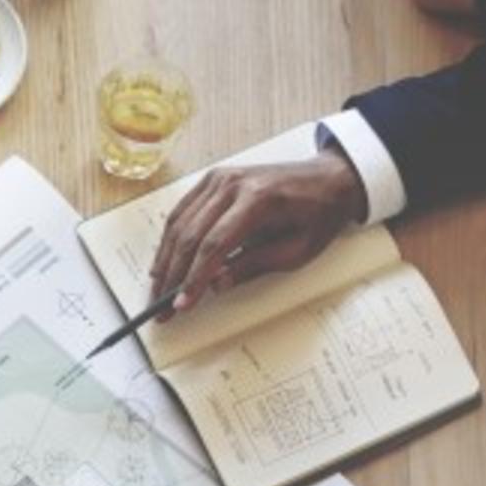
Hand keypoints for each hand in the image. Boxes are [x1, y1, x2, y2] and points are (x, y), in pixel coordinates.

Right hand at [145, 151, 364, 318]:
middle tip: (162, 306)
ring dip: (165, 260)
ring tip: (158, 291)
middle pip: (190, 234)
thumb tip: (216, 283)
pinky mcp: (213, 180)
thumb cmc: (318, 214)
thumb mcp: (296, 251)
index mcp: (258, 199)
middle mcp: (233, 184)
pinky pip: (183, 211)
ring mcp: (220, 178)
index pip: (214, 244)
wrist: (328, 180)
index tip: (182, 304)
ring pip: (180, 223)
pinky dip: (170, 239)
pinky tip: (164, 262)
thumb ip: (254, 266)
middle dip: (173, 276)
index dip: (194, 278)